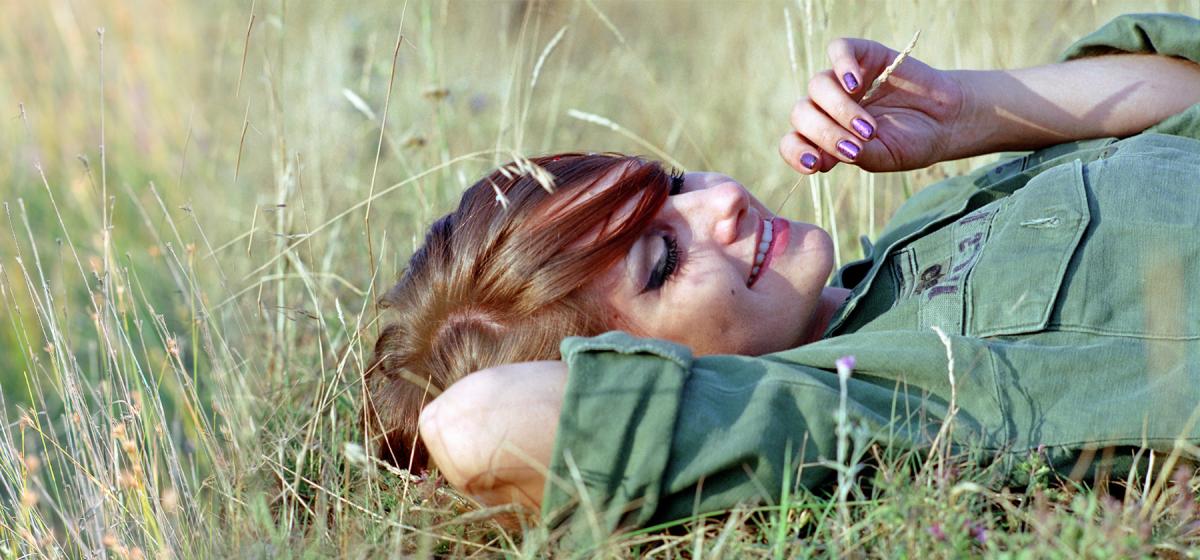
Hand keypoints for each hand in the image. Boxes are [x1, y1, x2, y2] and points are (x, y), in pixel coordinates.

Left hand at [780, 38, 966, 173]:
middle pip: (802, 113)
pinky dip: (842, 64)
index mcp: (824, 136)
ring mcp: (842, 80)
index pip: (793, 141)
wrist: (947, 119)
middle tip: (855, 146)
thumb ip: (855, 154)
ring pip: (818, 85)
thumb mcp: (883, 157)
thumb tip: (826, 154)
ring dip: (840, 109)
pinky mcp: (862, 54)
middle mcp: (826, 107)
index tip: (814, 164)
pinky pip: (838, 49)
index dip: (796, 152)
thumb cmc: (912, 142)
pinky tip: (856, 83)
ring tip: (868, 127)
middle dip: (824, 133)